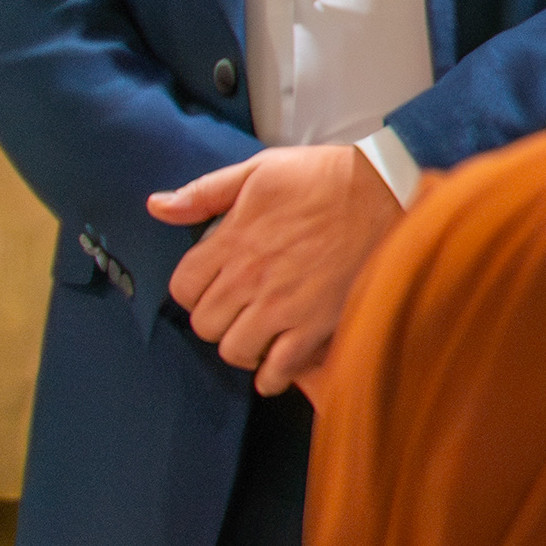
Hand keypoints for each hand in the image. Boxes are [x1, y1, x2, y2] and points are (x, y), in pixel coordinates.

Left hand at [150, 144, 405, 394]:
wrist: (388, 192)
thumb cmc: (326, 178)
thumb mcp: (260, 170)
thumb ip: (204, 192)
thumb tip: (156, 206)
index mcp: (232, 241)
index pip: (183, 287)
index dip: (194, 291)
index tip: (212, 287)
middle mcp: (251, 278)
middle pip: (206, 324)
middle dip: (217, 320)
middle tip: (238, 312)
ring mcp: (284, 305)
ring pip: (235, 350)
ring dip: (243, 347)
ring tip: (259, 337)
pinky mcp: (317, 324)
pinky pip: (279, 368)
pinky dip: (273, 375)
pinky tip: (278, 367)